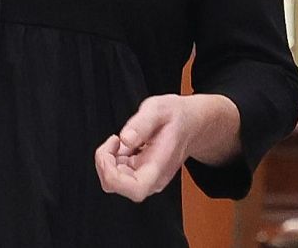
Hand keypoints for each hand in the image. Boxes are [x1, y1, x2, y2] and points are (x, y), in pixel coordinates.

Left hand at [94, 94, 240, 202]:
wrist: (192, 123)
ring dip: (108, 159)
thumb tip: (125, 139)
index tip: (111, 150)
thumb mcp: (159, 108)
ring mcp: (146, 177)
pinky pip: (117, 172)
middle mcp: (153, 178)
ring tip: (122, 139)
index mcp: (160, 166)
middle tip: (114, 140)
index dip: (113, 175)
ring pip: (113, 179)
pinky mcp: (140, 173)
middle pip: (115, 185)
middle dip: (104, 161)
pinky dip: (113, 158)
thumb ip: (142, 122)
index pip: (135, 189)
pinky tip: (125, 144)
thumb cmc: (177, 116)